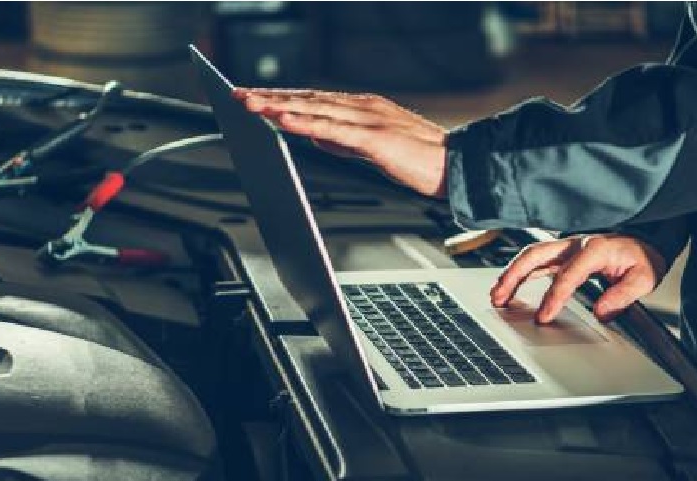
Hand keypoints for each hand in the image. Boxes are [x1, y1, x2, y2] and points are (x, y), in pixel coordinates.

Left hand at [234, 88, 447, 197]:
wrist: (458, 168)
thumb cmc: (421, 161)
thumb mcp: (374, 148)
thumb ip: (344, 140)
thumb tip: (315, 135)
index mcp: (363, 108)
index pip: (314, 100)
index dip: (282, 98)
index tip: (255, 98)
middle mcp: (363, 106)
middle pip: (308, 98)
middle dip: (271, 97)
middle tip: (238, 95)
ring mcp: (368, 119)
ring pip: (315, 109)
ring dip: (280, 105)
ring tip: (250, 104)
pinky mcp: (374, 137)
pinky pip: (332, 128)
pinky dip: (305, 122)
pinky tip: (284, 120)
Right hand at [491, 234, 667, 322]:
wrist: (648, 239)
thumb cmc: (644, 257)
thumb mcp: (644, 278)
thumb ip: (622, 296)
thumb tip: (601, 312)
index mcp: (594, 249)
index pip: (567, 276)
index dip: (553, 297)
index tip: (543, 317)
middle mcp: (576, 244)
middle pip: (536, 256)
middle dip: (514, 277)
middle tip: (500, 298)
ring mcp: (568, 247)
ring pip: (531, 256)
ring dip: (511, 274)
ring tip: (497, 295)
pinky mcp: (564, 253)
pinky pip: (537, 261)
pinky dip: (521, 273)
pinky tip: (510, 288)